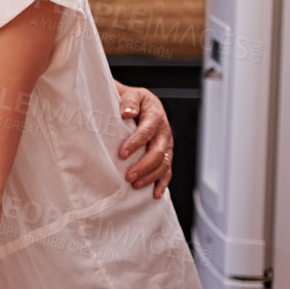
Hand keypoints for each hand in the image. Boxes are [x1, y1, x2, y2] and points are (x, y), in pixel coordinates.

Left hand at [115, 83, 173, 198]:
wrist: (140, 103)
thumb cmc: (132, 100)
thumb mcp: (131, 94)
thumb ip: (129, 102)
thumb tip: (127, 113)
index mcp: (155, 116)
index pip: (147, 131)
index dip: (135, 143)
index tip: (121, 154)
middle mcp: (163, 132)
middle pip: (157, 152)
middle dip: (143, 166)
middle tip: (128, 176)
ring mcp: (166, 144)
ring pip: (163, 164)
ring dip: (150, 176)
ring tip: (135, 185)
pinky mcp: (165, 154)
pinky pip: (167, 170)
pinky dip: (163, 183)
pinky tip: (155, 194)